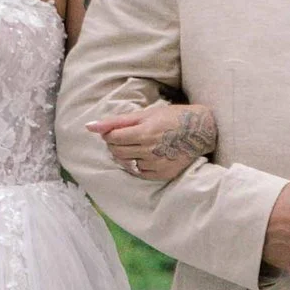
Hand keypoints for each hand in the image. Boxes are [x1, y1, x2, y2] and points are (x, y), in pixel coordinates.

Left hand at [95, 100, 217, 181]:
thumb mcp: (144, 114)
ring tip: (138, 145)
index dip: (110, 134)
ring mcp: (156, 164)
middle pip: (117, 152)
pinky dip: (138, 164)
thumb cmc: (171, 117)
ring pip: (127, 163)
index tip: (116, 131)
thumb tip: (90, 126)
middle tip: (125, 138)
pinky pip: (140, 172)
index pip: (113, 138)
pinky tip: (147, 155)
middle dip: (115, 145)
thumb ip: (116, 121)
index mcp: (144, 132)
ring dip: (127, 155)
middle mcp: (150, 150)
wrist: (200, 130)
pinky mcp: (162, 174)